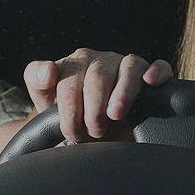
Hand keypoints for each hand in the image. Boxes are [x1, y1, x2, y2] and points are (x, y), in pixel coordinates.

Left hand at [23, 48, 173, 141]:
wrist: (92, 133)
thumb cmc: (70, 115)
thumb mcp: (46, 99)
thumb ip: (36, 80)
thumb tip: (49, 70)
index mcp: (74, 64)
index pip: (69, 79)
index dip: (69, 108)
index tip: (71, 131)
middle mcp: (100, 61)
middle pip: (98, 76)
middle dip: (93, 109)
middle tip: (93, 132)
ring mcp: (125, 65)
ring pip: (129, 68)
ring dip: (123, 93)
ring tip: (115, 115)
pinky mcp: (148, 74)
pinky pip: (158, 66)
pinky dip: (157, 71)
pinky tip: (150, 82)